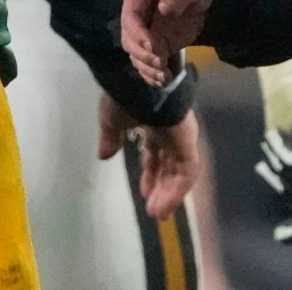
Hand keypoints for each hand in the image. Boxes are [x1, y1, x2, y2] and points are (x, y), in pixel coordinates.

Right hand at [97, 97, 201, 220]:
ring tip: (158, 213)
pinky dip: (178, 189)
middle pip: (170, 165)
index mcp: (153, 124)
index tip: (144, 193)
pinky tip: (165, 203)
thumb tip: (103, 155)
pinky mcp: (188, 140)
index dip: (150, 174)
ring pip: (180, 171)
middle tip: (154, 210)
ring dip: (170, 194)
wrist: (138, 78)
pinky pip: (188, 169)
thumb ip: (110, 138)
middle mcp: (170, 131)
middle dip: (162, 188)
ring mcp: (181, 135)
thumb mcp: (111, 120)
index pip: (156, 153)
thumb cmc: (124, 95)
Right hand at [121, 0, 212, 85]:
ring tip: (164, 77)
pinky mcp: (152, 47)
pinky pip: (145, 63)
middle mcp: (135, 16)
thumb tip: (164, 10)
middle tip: (162, 64)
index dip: (138, 34)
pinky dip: (151, 74)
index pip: (131, 17)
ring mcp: (142, 33)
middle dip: (143, 55)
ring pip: (136, 55)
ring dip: (147, 68)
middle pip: (129, 40)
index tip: (153, 47)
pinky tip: (162, 82)